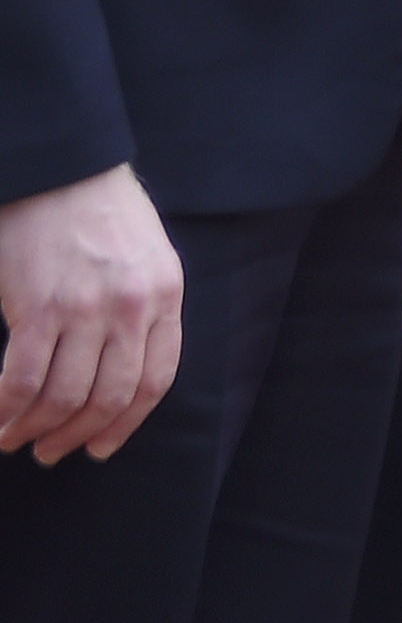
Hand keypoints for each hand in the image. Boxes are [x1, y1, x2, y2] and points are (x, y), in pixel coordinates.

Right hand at [0, 164, 181, 463]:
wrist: (63, 169)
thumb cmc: (101, 211)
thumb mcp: (147, 256)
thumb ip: (143, 306)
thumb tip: (120, 367)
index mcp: (165, 295)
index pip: (156, 380)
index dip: (126, 423)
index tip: (101, 446)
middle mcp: (132, 308)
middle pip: (111, 397)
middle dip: (79, 436)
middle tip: (52, 453)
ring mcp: (86, 309)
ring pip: (65, 398)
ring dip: (36, 430)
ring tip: (17, 440)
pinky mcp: (38, 308)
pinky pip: (23, 381)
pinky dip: (7, 410)